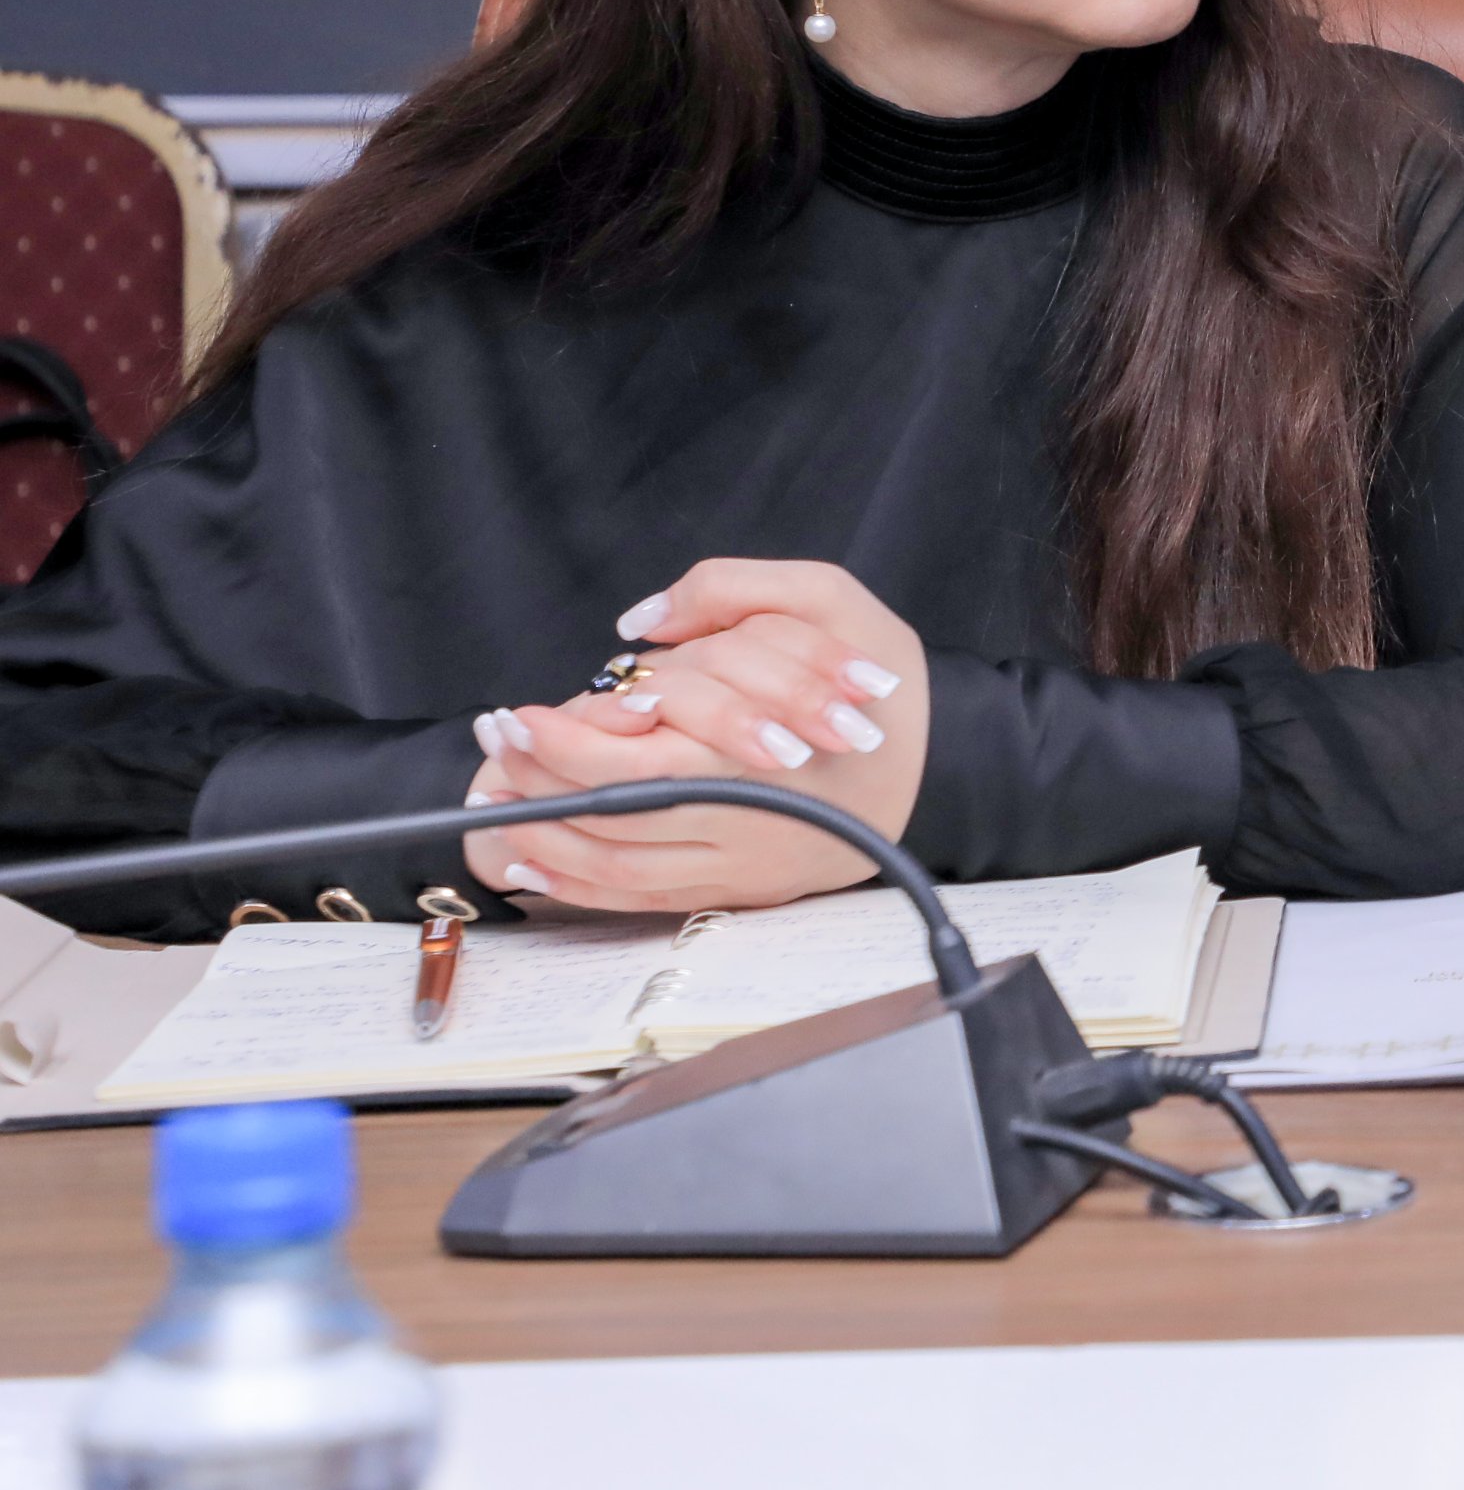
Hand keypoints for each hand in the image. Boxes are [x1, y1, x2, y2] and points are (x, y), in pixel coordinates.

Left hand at [455, 559, 931, 913]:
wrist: (944, 766)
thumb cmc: (882, 680)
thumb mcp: (830, 599)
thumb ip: (732, 590)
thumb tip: (639, 624)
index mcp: (759, 751)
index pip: (635, 758)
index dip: (564, 741)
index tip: (518, 712)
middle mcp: (742, 819)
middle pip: (613, 814)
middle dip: (538, 782)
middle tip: (493, 746)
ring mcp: (739, 864)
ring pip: (618, 865)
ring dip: (542, 835)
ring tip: (492, 799)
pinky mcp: (739, 890)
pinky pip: (642, 899)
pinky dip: (579, 884)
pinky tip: (533, 859)